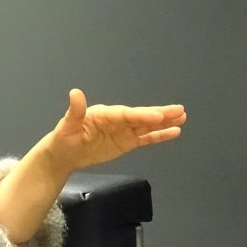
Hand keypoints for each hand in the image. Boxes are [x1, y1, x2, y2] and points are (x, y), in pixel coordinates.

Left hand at [46, 88, 186, 172]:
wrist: (64, 154)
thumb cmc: (63, 140)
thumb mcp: (66, 127)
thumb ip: (75, 112)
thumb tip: (75, 92)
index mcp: (103, 114)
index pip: (125, 114)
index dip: (141, 115)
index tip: (158, 115)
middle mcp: (117, 120)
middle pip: (140, 116)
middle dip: (159, 114)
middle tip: (179, 111)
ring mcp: (123, 131)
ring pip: (147, 125)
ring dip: (165, 122)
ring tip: (183, 117)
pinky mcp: (127, 142)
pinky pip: (146, 138)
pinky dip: (160, 135)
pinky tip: (175, 132)